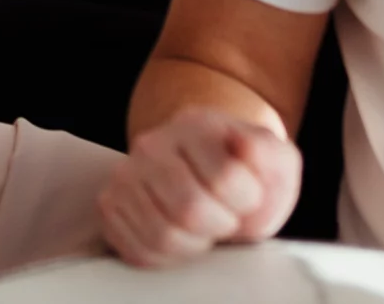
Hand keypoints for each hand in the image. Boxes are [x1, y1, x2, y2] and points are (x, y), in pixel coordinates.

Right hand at [98, 108, 298, 267]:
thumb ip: (268, 153)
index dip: (247, 201)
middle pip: (189, 210)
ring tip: (203, 228)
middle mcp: (151, 145)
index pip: (225, 179)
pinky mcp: (110, 206)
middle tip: (225, 217)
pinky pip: (139, 250)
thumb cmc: (243, 173)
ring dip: (195, 244)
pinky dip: (168, 256)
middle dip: (220, 225)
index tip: (248, 197)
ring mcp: (125, 176)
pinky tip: (181, 237)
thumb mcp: (273, 159)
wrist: (207, 173)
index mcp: (194, 126)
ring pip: (162, 235)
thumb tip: (245, 145)